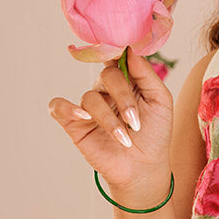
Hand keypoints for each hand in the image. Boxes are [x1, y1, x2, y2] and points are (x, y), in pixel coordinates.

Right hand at [48, 48, 172, 204]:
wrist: (145, 168)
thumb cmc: (155, 134)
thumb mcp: (160, 101)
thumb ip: (146, 74)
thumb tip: (130, 49)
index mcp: (127, 81)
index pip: (117, 58)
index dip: (118, 52)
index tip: (124, 52)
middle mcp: (106, 90)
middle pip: (107, 76)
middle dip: (123, 98)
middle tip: (135, 122)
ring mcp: (89, 107)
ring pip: (90, 98)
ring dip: (108, 119)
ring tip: (125, 138)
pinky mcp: (75, 124)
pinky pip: (58, 107)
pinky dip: (67, 109)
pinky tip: (83, 117)